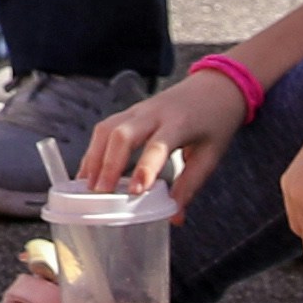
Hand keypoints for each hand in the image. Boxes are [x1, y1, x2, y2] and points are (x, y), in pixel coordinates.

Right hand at [86, 59, 251, 198]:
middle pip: (122, 134)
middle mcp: (154, 114)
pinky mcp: (131, 111)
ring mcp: (139, 109)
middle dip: (107, 164)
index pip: (158, 146)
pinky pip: (106, 127)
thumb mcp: (211, 155)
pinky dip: (94, 149)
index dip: (145, 169)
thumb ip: (190, 184)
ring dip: (94, 157)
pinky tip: (89, 170)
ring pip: (107, 128)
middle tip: (99, 192)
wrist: (216, 86)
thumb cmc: (215, 121)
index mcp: (179, 124)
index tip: (134, 192)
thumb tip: (175, 216)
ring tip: (87, 185)